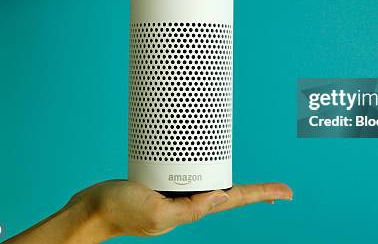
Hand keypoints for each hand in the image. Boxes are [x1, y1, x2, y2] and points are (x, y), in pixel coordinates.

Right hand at [72, 180, 292, 237]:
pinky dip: (202, 168)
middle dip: (254, 192)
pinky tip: (204, 165)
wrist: (91, 209)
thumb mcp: (157, 212)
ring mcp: (175, 193)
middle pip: (228, 193)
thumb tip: (221, 197)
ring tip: (251, 182)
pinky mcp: (162, 182)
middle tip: (277, 189)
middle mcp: (187, 202)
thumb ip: (190, 208)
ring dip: (231, 179)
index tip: (287, 192)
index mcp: (190, 209)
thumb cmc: (119, 211)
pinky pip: (189, 174)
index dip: (262, 194)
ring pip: (210, 182)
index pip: (234, 200)